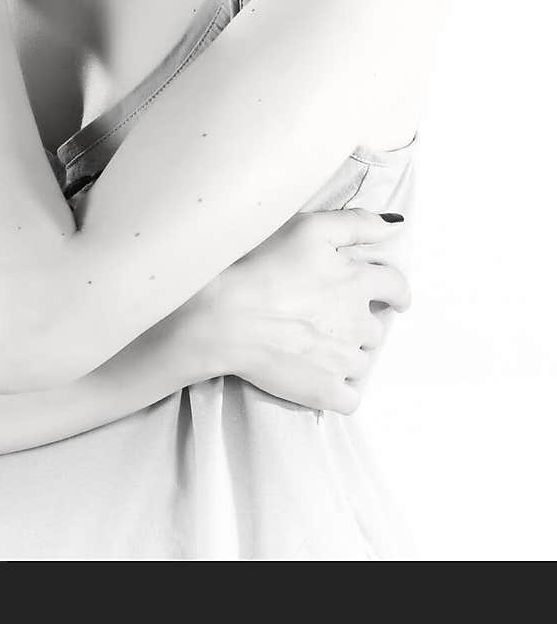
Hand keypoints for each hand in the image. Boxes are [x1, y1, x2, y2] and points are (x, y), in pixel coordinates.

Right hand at [200, 208, 410, 414]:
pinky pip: (350, 398)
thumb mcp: (309, 229)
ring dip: (346, 356)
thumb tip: (394, 225)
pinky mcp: (326, 391)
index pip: (396, 287)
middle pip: (374, 328)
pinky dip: (340, 391)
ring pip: (361, 362)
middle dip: (357, 324)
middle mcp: (358, 323)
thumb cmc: (262, 266)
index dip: (397, 292)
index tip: (396, 299)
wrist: (226, 316)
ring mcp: (344, 361)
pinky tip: (320, 379)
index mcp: (357, 282)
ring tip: (313, 347)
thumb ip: (356, 224)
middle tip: (326, 319)